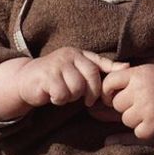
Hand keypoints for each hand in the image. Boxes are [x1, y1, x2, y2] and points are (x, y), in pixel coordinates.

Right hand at [0, 49, 114, 117]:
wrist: (26, 79)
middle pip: (90, 78)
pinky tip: (53, 96)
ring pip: (76, 89)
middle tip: (86, 101)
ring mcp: (56, 65)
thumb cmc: (57, 75)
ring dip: (72, 97)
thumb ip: (101, 67)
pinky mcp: (45, 77)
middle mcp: (67, 55)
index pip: (98, 66)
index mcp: (77, 53)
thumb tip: (127, 66)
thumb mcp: (78, 68)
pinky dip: (59, 100)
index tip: (104, 93)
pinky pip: (62, 95)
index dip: (103, 81)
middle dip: (91, 93)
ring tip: (64, 94)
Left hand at [100, 64, 153, 141]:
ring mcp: (148, 107)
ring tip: (150, 110)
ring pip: (126, 119)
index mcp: (137, 74)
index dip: (108, 92)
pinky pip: (138, 132)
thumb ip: (120, 86)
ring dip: (135, 119)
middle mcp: (141, 90)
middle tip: (142, 102)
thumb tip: (93, 108)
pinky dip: (145, 130)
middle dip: (126, 106)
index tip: (116, 95)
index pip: (109, 83)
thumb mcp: (143, 76)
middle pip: (117, 104)